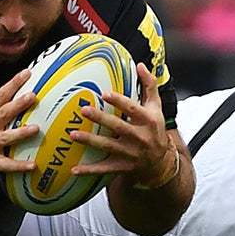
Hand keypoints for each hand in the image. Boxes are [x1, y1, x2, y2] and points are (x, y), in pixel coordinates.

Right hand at [0, 69, 39, 183]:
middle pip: (4, 112)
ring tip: (36, 128)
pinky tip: (33, 165)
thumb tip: (25, 100)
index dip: (14, 83)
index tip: (26, 73)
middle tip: (32, 96)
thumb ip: (1, 111)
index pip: (1, 94)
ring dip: (21, 132)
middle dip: (18, 104)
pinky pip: (7, 164)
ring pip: (6, 137)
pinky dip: (20, 165)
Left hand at [69, 63, 179, 186]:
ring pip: (108, 146)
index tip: (104, 93)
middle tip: (84, 110)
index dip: (119, 101)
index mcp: (148, 121)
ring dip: (90, 141)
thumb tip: (140, 65)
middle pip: (119, 127)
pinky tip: (73, 169)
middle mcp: (140, 138)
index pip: (133, 109)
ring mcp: (130, 154)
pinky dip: (88, 170)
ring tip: (73, 134)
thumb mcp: (156, 107)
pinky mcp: (122, 167)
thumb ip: (149, 85)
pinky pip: (103, 169)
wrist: (161, 162)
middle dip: (101, 118)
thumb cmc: (155, 129)